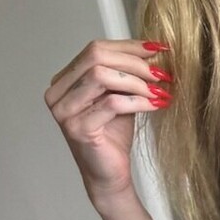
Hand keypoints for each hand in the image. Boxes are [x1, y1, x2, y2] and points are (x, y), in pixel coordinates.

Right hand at [44, 37, 173, 205]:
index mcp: (65, 80)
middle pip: (96, 57)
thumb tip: (155, 50)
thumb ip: (128, 73)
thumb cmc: (114, 134)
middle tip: (162, 74)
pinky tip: (156, 105)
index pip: (95, 49)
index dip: (129, 46)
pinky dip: (138, 101)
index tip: (159, 49)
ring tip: (159, 91)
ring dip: (137, 81)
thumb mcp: (121, 95)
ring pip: (101, 76)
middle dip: (134, 62)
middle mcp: (57, 92)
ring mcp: (64, 110)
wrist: (110, 173)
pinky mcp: (77, 128)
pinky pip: (111, 103)